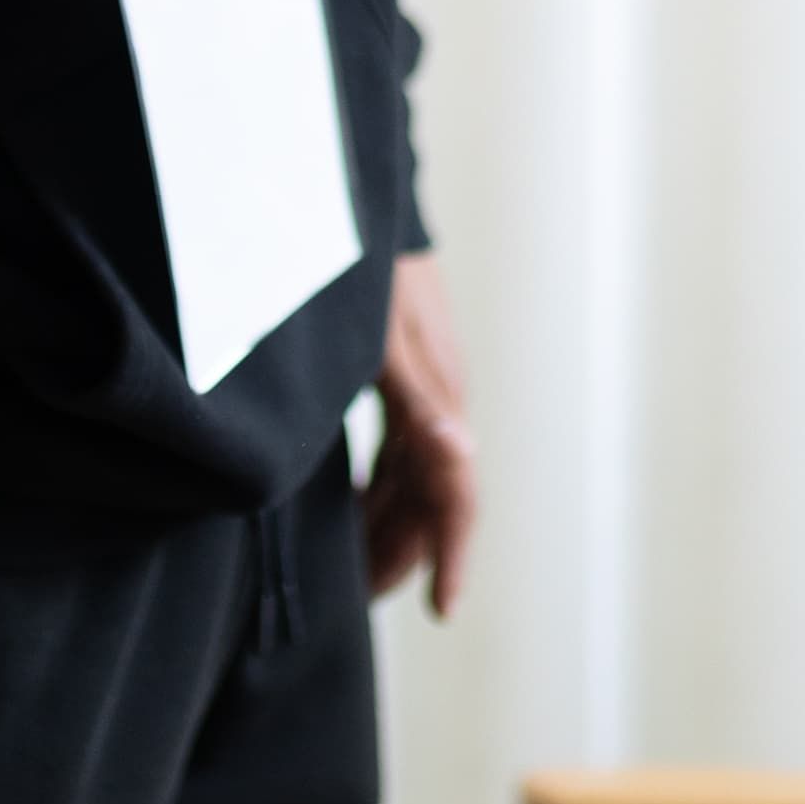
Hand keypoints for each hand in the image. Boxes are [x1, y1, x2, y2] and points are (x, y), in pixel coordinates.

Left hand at [365, 247, 475, 616]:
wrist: (349, 194)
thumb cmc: (361, 263)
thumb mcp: (377, 332)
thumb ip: (413, 395)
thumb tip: (458, 452)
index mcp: (440, 398)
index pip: (455, 494)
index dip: (450, 555)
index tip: (441, 610)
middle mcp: (438, 399)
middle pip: (431, 496)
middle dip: (402, 552)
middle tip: (360, 602)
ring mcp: (419, 387)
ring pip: (411, 475)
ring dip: (387, 522)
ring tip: (349, 568)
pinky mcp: (396, 374)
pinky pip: (394, 448)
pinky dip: (374, 484)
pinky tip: (346, 503)